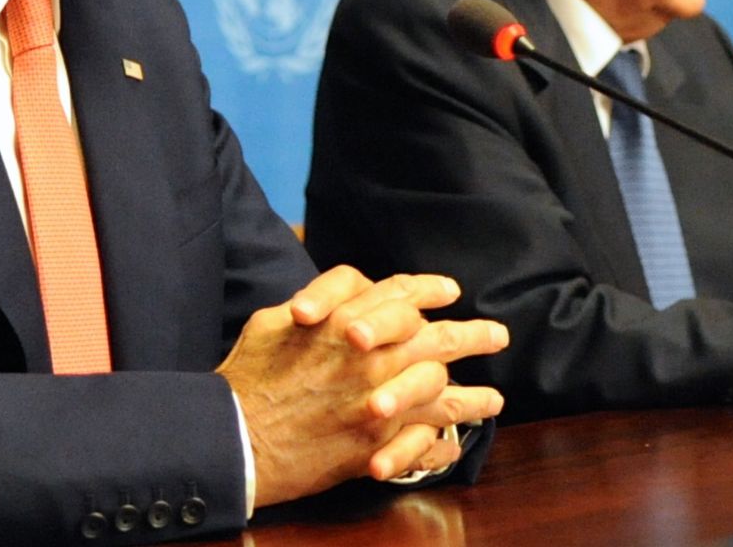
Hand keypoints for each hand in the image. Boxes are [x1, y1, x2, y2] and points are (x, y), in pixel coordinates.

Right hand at [216, 266, 508, 506]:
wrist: (235, 438)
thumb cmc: (247, 379)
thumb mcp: (272, 323)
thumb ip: (310, 308)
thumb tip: (331, 305)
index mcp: (345, 322)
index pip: (400, 295)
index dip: (427, 290)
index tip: (450, 291)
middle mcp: (371, 358)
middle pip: (437, 339)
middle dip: (472, 335)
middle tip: (497, 335)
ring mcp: (378, 401)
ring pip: (441, 389)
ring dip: (473, 395)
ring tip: (495, 399)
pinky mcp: (376, 443)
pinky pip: (425, 438)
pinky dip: (445, 439)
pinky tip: (459, 440)